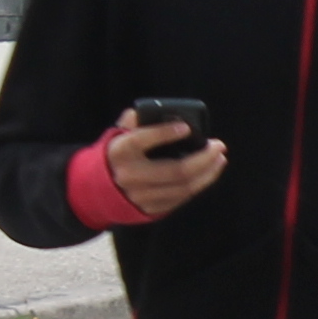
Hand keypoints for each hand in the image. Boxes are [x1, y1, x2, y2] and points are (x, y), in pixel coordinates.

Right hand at [107, 110, 228, 217]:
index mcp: (120, 152)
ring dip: (208, 172)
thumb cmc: (117, 154)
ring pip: (184, 187)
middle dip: (204, 158)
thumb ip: (135, 120)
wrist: (97, 189)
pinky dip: (200, 184)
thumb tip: (159, 109)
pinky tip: (209, 172)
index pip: (143, 140)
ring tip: (220, 158)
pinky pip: (182, 198)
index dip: (166, 133)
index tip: (187, 127)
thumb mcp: (118, 134)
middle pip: (176, 170)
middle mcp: (130, 176)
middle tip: (219, 145)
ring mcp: (141, 196)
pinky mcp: (151, 209)